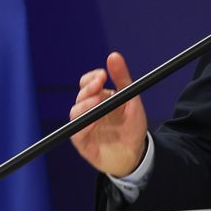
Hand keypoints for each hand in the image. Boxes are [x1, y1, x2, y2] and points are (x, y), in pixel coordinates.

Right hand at [70, 52, 148, 176]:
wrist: (135, 154)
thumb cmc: (132, 127)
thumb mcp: (131, 100)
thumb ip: (123, 79)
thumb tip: (114, 56)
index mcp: (98, 98)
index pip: (87, 83)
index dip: (92, 78)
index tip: (102, 75)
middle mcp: (89, 110)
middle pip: (81, 95)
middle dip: (89, 88)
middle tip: (99, 85)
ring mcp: (84, 126)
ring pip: (75, 112)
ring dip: (84, 105)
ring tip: (96, 102)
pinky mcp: (82, 143)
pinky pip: (77, 133)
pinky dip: (82, 126)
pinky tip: (91, 121)